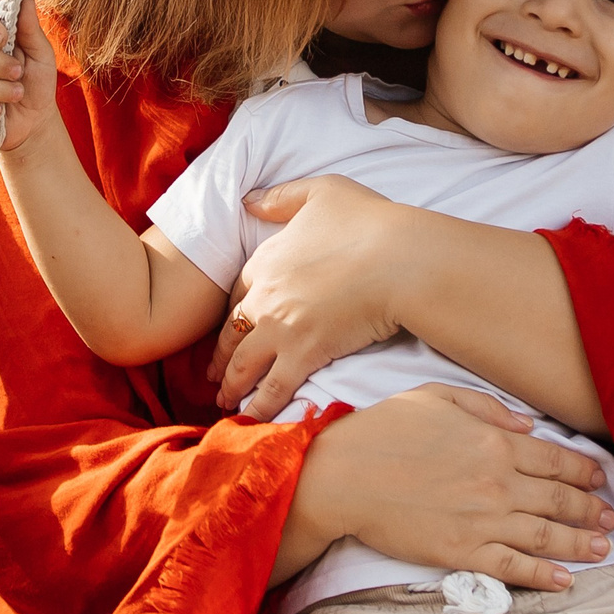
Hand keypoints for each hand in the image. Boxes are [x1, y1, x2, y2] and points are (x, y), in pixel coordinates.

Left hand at [210, 175, 410, 417]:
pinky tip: (252, 421)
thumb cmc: (368, 222)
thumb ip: (282, 197)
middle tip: (214, 377)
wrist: (399, 258)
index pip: (236, 294)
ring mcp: (281, 329)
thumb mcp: (321, 191)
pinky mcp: (304, 355)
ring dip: (232, 387)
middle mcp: (265, 297)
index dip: (231, 315)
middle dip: (221, 359)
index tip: (228, 330)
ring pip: (244, 365)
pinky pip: (273, 388)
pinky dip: (259, 408)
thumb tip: (249, 200)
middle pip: (232, 333)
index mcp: (266, 261)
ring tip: (226, 404)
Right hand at [289, 386, 613, 590]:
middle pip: (558, 499)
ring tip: (601, 549)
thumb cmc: (382, 431)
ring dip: (578, 543)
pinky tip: (564, 579)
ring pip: (545, 535)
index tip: (599, 480)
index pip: (555, 459)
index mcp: (494, 441)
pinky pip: (513, 567)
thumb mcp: (435, 396)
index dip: (583, 472)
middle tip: (609, 518)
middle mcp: (498, 482)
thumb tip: (529, 424)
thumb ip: (487, 406)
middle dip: (590, 510)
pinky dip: (543, 575)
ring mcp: (482, 520)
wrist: (342, 476)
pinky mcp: (462, 552)